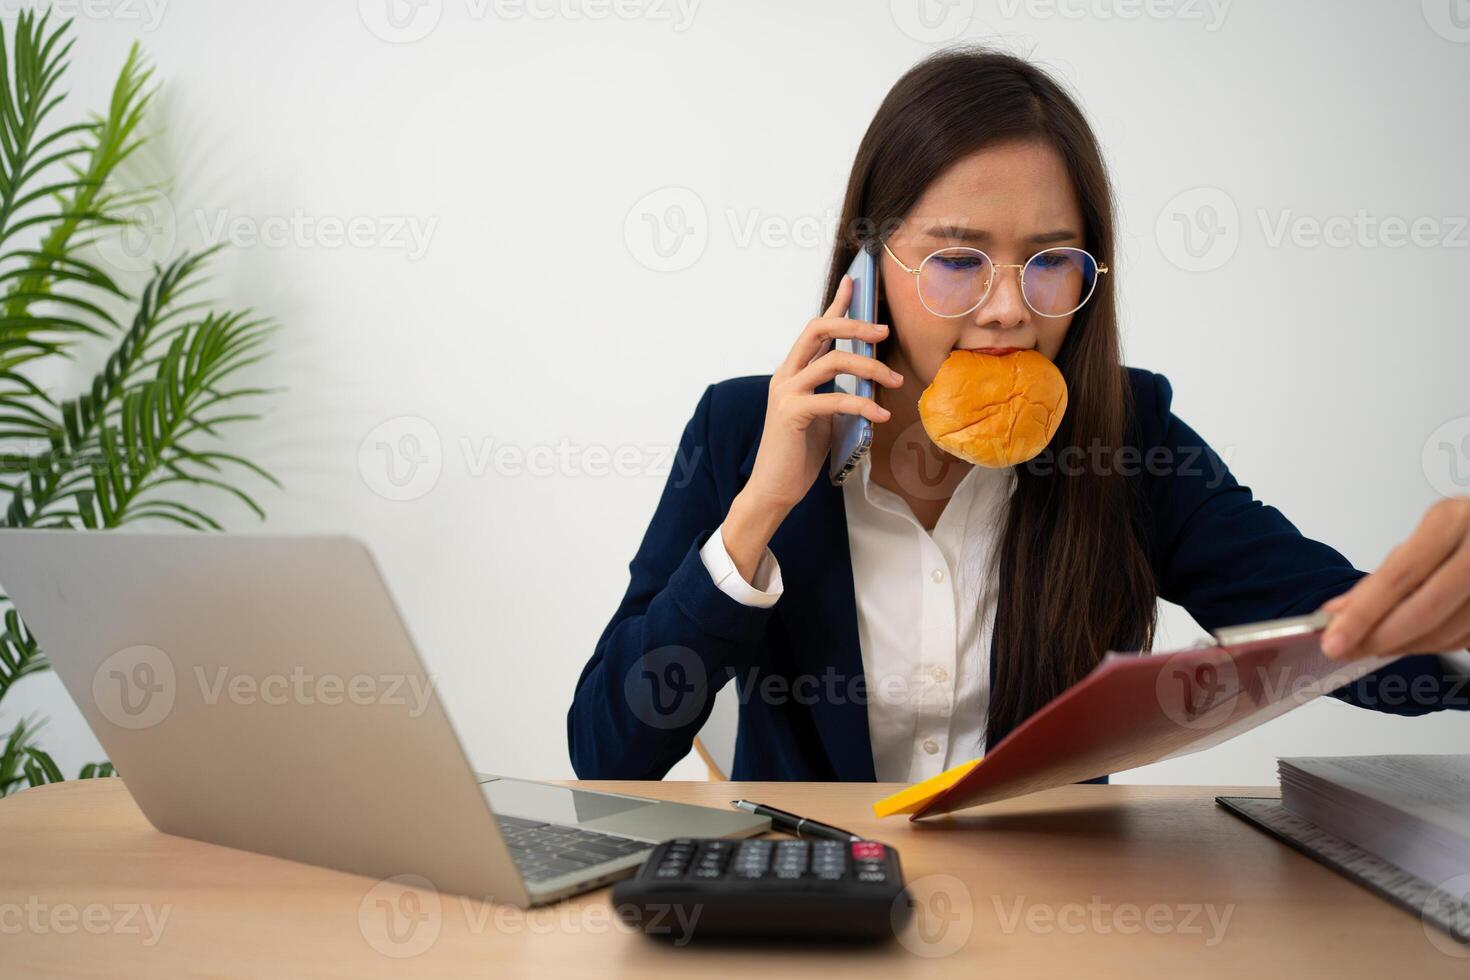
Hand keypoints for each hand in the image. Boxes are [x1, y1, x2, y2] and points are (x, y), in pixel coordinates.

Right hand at [722, 275, 901, 578]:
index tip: (856, 282)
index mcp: (793, 371)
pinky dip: (862, 405)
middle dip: (855, 325)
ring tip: (895, 382)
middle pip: (819, 329)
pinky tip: (881, 416)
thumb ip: (834, 392)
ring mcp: (786, 392)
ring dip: (870, 369)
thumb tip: (865, 380)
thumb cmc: (799, 454)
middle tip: (884, 332)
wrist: (775, 488)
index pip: (817, 328)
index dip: (837, 304)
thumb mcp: (822, 416)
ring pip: (833, 361)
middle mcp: (786, 375)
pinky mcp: (792, 414)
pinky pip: (834, 399)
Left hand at [1318, 496, 1469, 659]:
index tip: (1334, 640)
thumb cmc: (1466, 530)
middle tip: (1348, 651)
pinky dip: (1435, 644)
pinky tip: (1416, 638)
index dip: (1363, 615)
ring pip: (1447, 632)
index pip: (1398, 577)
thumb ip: (1383, 577)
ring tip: (1378, 644)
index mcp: (1450, 522)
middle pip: (1423, 609)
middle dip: (1380, 638)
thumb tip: (1337, 613)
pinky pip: (1465, 639)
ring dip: (1407, 646)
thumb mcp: (1424, 539)